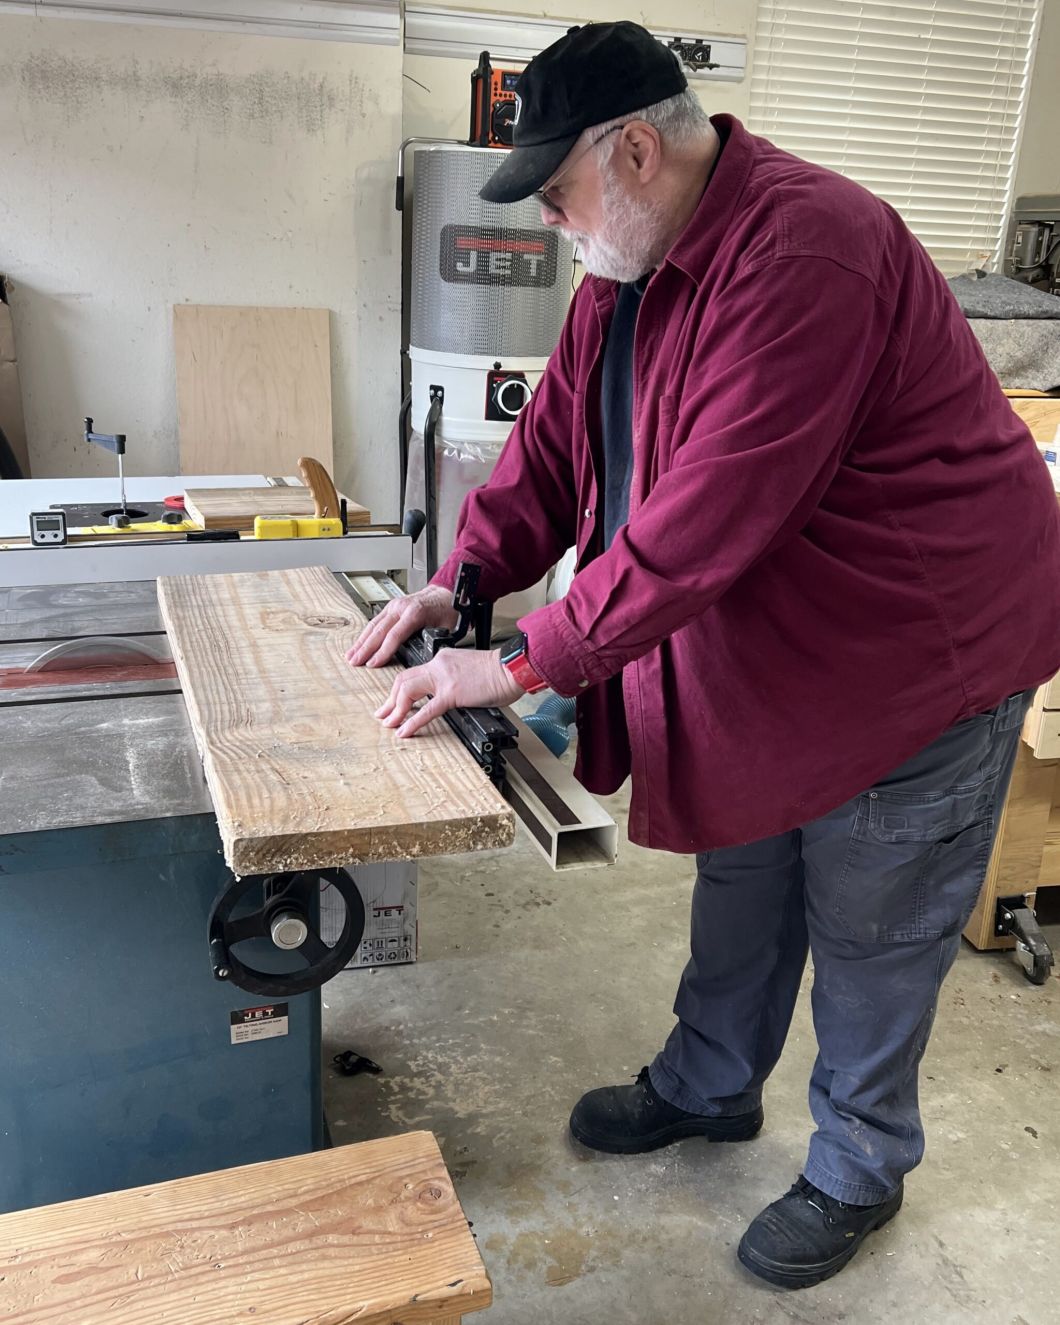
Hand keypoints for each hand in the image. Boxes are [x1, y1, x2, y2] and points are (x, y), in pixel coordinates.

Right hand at [346, 584, 458, 668]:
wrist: (444, 594)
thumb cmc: (445, 610)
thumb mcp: (446, 627)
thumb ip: (434, 642)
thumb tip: (426, 660)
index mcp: (415, 612)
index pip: (394, 635)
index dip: (383, 651)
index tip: (373, 663)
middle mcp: (401, 607)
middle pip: (379, 631)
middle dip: (366, 649)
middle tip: (355, 662)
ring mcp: (394, 606)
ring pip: (373, 626)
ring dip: (361, 642)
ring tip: (351, 656)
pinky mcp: (390, 608)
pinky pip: (375, 622)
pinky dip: (365, 635)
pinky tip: (359, 644)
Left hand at [376, 647, 524, 737]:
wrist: (512, 668)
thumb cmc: (499, 671)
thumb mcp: (468, 669)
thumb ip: (453, 679)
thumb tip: (446, 696)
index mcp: (442, 659)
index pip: (412, 673)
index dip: (398, 689)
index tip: (393, 702)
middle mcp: (438, 665)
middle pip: (403, 680)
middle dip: (389, 700)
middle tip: (382, 714)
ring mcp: (444, 679)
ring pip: (407, 691)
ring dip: (395, 709)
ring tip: (389, 724)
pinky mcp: (452, 693)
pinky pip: (426, 709)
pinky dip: (412, 721)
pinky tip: (404, 731)